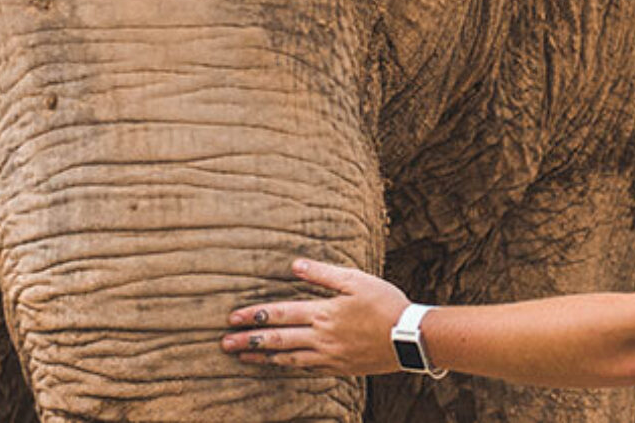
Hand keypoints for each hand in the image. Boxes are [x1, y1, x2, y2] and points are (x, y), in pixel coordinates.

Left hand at [221, 258, 410, 375]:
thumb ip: (323, 274)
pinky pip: (306, 368)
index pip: (279, 313)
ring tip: (244, 358)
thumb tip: (296, 265)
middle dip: (249, 341)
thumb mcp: (356, 280)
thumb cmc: (385, 303)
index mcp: (323, 312)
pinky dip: (288, 366)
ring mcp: (328, 355)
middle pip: (277, 339)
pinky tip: (280, 365)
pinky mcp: (338, 367)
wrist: (410, 337)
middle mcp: (321, 337)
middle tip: (224, 344)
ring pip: (288, 358)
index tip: (232, 318)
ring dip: (263, 358)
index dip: (253, 315)